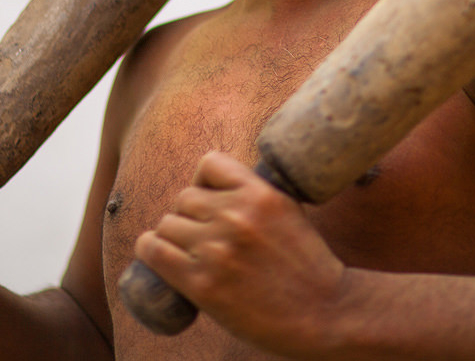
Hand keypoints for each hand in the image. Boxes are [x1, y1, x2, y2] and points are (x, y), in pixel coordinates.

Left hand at [133, 151, 346, 353]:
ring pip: (167, 224)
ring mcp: (217, 249)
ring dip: (171, 237)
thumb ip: (258, 197)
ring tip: (186, 254)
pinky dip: (150, 251)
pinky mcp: (202, 283)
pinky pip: (155, 251)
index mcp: (261, 194)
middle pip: (184, 198)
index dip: (204, 182)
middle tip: (202, 240)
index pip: (210, 164)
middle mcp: (237, 215)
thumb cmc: (308, 266)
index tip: (209, 200)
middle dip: (189, 216)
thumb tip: (219, 188)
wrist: (325, 311)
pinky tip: (156, 255)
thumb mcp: (290, 213)